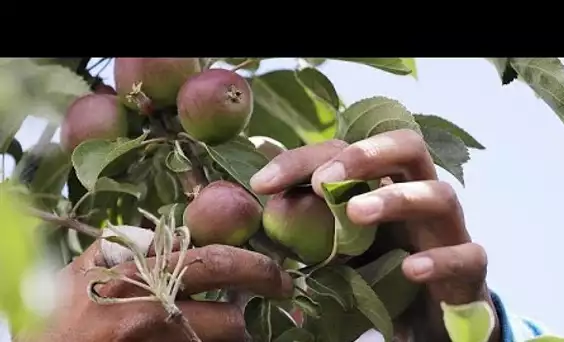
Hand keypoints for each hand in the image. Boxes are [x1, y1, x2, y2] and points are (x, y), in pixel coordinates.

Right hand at [16, 228, 293, 341]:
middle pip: (229, 316)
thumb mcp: (83, 270)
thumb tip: (159, 233)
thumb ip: (122, 244)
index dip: (254, 266)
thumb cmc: (59, 315)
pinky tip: (205, 338)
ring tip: (232, 324)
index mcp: (139, 277)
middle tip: (280, 295)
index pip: (213, 264)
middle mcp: (152, 313)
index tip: (277, 272)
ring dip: (232, 333)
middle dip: (258, 302)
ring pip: (221, 341)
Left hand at [250, 129, 498, 341]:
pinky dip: (440, 259)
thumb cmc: (379, 271)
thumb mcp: (337, 242)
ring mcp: (448, 230)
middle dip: (366, 155)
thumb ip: (306, 215)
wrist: (426, 318)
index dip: (304, 159)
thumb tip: (257, 187)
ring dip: (396, 199)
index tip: (262, 184)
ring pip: (440, 195)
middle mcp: (419, 195)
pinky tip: (412, 269)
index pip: (348, 149)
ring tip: (356, 214)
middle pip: (409, 148)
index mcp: (384, 182)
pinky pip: (467, 255)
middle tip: (323, 182)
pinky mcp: (469, 269)